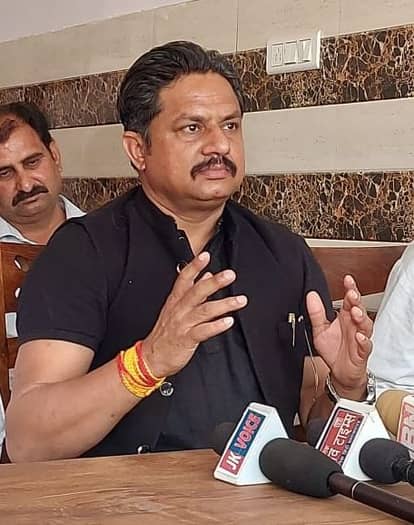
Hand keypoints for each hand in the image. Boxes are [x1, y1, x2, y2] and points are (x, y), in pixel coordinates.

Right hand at [142, 252, 247, 377]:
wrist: (152, 357)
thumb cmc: (166, 332)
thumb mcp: (175, 308)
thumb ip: (192, 290)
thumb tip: (206, 275)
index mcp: (176, 300)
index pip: (184, 278)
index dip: (194, 266)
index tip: (205, 255)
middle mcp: (179, 310)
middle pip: (197, 292)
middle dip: (214, 282)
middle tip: (230, 275)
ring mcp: (183, 324)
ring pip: (204, 311)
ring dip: (224, 304)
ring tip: (240, 300)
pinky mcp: (186, 339)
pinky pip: (203, 331)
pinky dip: (216, 326)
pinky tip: (228, 322)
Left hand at [306, 275, 372, 395]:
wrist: (339, 372)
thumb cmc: (333, 349)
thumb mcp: (319, 329)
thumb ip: (316, 313)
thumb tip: (311, 295)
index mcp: (345, 317)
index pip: (349, 299)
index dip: (350, 289)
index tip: (347, 279)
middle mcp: (354, 325)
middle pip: (359, 309)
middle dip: (357, 301)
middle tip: (352, 294)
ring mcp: (359, 338)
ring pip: (365, 326)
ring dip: (362, 318)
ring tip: (356, 313)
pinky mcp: (361, 353)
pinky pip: (365, 346)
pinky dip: (363, 341)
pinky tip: (359, 336)